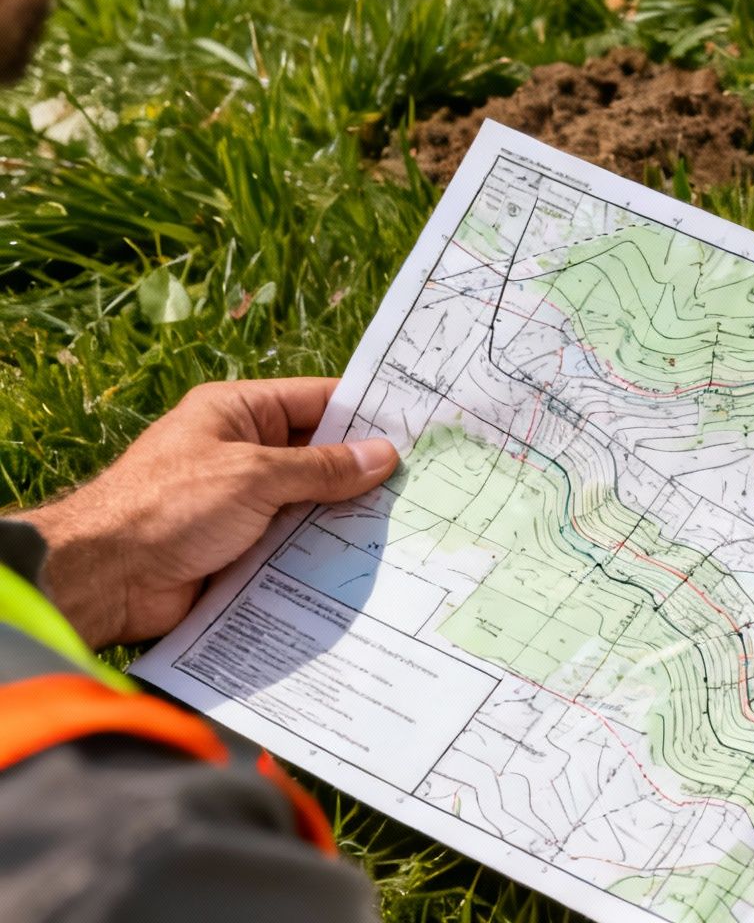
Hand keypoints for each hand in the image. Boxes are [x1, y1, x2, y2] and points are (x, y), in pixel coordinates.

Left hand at [18, 378, 398, 646]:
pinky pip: (294, 545)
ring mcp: (242, 503)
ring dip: (346, 517)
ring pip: (311, 504)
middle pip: (318, 456)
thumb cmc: (167, 505)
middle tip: (425, 484)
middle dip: (364, 472)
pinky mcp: (241, 548)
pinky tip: (367, 563)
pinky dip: (324, 552)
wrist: (103, 578)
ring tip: (409, 526)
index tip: (418, 428)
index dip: (366, 414)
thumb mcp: (253, 475)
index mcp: (238, 413)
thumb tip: (381, 456)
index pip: (317, 401)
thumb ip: (320, 468)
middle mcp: (242, 453)